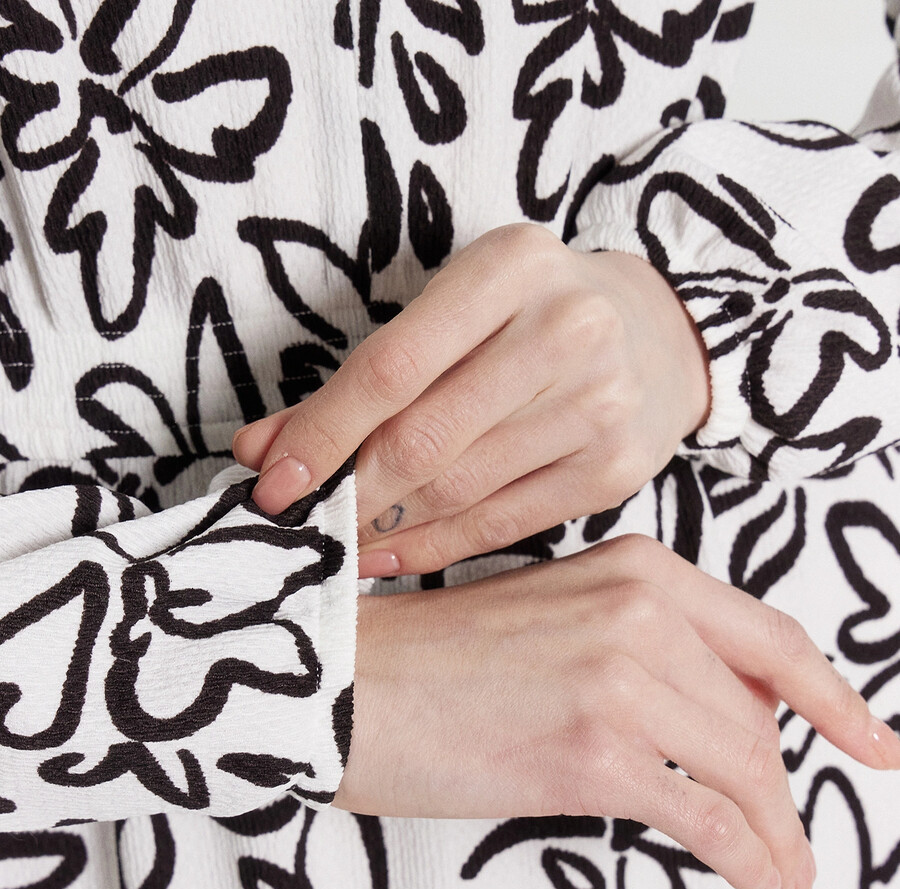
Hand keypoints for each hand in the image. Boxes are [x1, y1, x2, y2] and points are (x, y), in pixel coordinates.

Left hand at [230, 224, 710, 575]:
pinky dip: (434, 548)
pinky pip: (501, 526)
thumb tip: (261, 449)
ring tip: (339, 538)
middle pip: (423, 438)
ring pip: (458, 489)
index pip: (392, 365)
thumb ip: (363, 374)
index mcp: (511, 267)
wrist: (655, 335)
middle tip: (302, 520)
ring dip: (382, 526)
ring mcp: (599, 406)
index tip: (272, 479)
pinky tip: (390, 556)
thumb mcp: (453, 308)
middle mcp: (566, 331)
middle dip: (347, 491)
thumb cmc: (529, 315)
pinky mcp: (612, 472)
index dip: (323, 432)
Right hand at [336, 535, 899, 888]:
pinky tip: (755, 878)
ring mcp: (622, 680)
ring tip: (782, 870)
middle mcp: (642, 613)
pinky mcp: (594, 754)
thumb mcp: (555, 619)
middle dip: (780, 788)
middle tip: (787, 835)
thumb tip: (731, 718)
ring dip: (775, 833)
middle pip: (759, 719)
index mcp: (638, 570)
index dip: (837, 700)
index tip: (874, 745)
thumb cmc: (435, 661)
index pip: (772, 641)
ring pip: (745, 770)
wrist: (345, 686)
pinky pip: (705, 816)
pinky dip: (744, 856)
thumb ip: (646, 648)